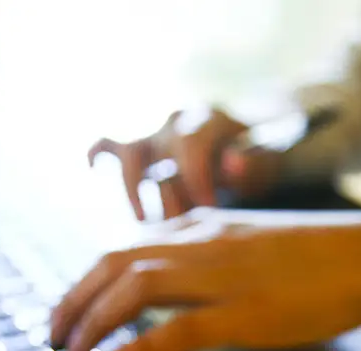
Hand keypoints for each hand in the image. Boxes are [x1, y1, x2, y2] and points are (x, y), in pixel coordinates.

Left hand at [48, 213, 360, 350]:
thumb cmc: (318, 256)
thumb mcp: (248, 243)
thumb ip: (204, 255)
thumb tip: (168, 282)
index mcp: (204, 228)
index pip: (125, 246)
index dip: (86, 280)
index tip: (69, 308)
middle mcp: (204, 244)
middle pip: (116, 262)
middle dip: (74, 299)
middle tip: (54, 334)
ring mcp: (224, 277)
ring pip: (136, 286)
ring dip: (93, 320)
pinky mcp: (246, 313)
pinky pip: (178, 328)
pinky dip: (136, 345)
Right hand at [87, 107, 280, 220]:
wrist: (250, 148)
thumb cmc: (259, 159)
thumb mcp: (268, 160)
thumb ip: (253, 161)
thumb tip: (231, 163)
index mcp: (210, 119)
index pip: (192, 143)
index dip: (197, 177)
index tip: (210, 208)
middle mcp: (177, 122)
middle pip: (158, 147)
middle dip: (168, 188)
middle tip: (181, 220)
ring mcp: (157, 135)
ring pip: (128, 150)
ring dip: (133, 187)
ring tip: (144, 219)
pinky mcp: (143, 149)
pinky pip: (111, 145)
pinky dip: (99, 153)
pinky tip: (93, 168)